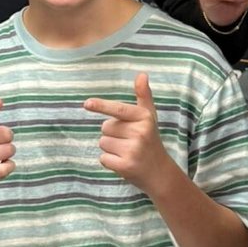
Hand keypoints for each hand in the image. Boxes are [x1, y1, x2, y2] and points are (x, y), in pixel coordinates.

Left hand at [84, 72, 170, 193]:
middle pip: (105, 127)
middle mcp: (140, 132)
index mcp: (144, 118)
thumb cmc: (150, 140)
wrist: (160, 172)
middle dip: (112, 133)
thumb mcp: (149, 117)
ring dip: (111, 148)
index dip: (101, 106)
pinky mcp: (125, 166)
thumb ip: (143, 95)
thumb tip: (141, 74)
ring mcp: (133, 150)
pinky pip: (103, 158)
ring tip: (127, 151)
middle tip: (129, 140)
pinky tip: (124, 162)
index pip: (118, 109)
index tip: (87, 103)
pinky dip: (110, 161)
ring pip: (103, 142)